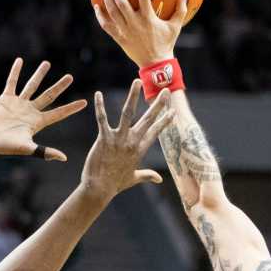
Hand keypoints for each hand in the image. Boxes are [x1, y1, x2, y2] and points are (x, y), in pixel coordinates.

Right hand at [0, 58, 85, 159]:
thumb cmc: (5, 147)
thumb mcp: (27, 148)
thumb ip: (44, 151)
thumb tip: (64, 158)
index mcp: (38, 122)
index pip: (59, 113)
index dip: (71, 108)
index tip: (84, 103)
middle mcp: (30, 111)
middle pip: (49, 96)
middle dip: (60, 86)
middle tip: (70, 77)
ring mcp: (18, 104)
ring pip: (32, 85)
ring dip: (39, 74)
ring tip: (47, 63)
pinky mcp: (6, 99)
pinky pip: (12, 82)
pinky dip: (15, 72)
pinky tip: (20, 61)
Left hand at [81, 80, 173, 198]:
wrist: (99, 189)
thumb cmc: (115, 184)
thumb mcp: (133, 178)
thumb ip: (147, 176)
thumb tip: (159, 179)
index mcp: (139, 149)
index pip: (155, 131)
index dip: (165, 121)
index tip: (173, 111)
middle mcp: (132, 142)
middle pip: (148, 119)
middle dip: (158, 105)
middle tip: (165, 91)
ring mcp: (118, 139)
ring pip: (128, 113)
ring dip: (133, 96)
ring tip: (137, 81)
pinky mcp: (104, 139)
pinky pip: (102, 119)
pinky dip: (99, 106)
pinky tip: (97, 94)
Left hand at [94, 0, 188, 67]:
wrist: (154, 63)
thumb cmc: (166, 43)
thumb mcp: (175, 27)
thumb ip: (180, 11)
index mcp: (148, 19)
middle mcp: (135, 23)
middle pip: (122, 4)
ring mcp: (125, 31)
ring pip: (112, 12)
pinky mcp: (119, 38)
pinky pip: (107, 26)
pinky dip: (100, 16)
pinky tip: (96, 6)